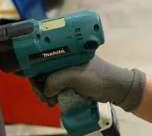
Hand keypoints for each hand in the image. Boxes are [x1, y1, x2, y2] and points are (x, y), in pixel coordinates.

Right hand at [30, 56, 145, 111]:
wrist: (116, 89)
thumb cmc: (100, 77)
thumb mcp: (76, 77)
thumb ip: (57, 80)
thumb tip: (45, 89)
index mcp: (66, 49)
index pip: (42, 56)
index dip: (35, 69)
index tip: (35, 82)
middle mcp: (65, 57)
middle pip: (43, 69)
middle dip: (40, 84)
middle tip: (43, 96)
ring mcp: (68, 68)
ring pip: (48, 79)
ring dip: (46, 91)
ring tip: (50, 101)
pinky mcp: (70, 79)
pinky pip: (55, 86)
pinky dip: (52, 94)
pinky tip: (54, 101)